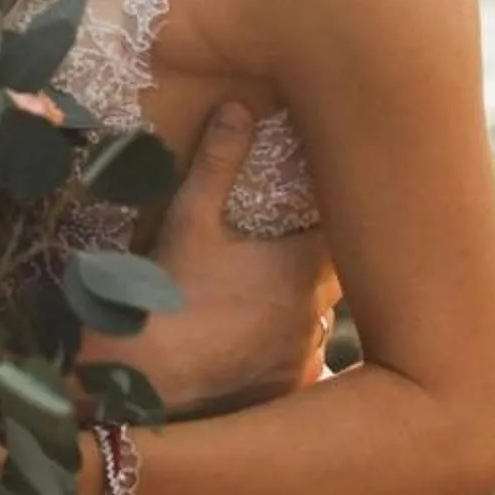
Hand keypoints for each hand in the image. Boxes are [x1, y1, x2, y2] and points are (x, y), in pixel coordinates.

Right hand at [148, 101, 337, 391]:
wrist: (147, 372)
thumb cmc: (171, 290)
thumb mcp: (190, 218)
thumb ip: (218, 162)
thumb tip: (238, 106)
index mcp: (301, 266)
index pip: (347, 235)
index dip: (339, 223)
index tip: (331, 211)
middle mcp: (315, 312)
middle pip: (338, 283)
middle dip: (320, 270)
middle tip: (292, 259)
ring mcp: (305, 355)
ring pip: (320, 325)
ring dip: (303, 313)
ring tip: (269, 307)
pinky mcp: (289, 387)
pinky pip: (305, 368)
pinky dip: (289, 356)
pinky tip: (261, 350)